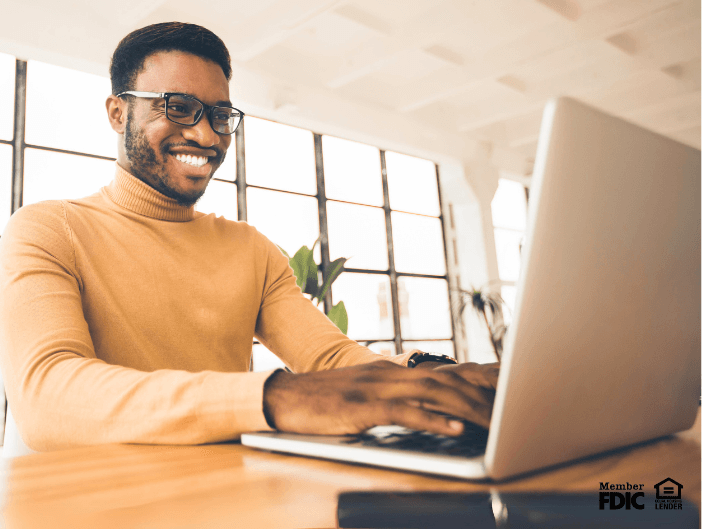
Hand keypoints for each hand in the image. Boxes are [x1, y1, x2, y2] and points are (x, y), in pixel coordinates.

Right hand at [263, 361, 495, 436]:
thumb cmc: (324, 401)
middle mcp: (389, 373)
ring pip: (432, 393)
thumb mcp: (365, 394)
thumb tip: (432, 413)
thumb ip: (397, 398)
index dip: (479, 380)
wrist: (284, 396)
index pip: (444, 371)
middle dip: (483, 395)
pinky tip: (454, 429)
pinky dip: (431, 420)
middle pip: (446, 380)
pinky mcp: (362, 407)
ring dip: (466, 406)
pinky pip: (403, 412)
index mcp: (392, 370)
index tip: (510, 391)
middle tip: (515, 409)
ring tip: (495, 421)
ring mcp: (375, 388)